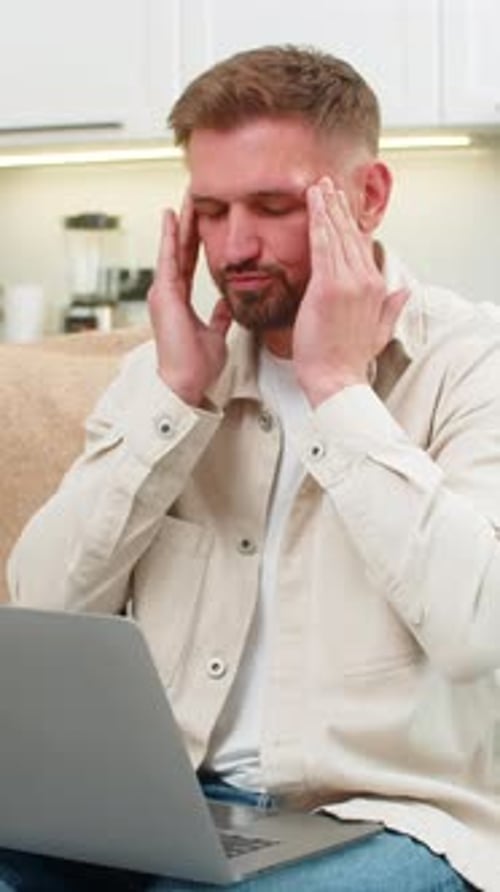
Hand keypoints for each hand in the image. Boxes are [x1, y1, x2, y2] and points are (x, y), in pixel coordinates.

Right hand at [148, 194, 232, 405]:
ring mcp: (163, 293)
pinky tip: (173, 217)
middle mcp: (167, 293)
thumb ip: (218, 317)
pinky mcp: (164, 296)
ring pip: (173, 249)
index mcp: (178, 300)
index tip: (198, 217)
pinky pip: (169, 259)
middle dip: (186, 222)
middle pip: (178, 249)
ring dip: (179, 222)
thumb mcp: (214, 334)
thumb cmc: (196, 365)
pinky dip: (171, 237)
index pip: (187, 260)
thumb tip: (225, 304)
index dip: (193, 238)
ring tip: (185, 197)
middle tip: (191, 196)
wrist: (185, 382)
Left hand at [293, 177, 407, 406]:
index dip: (352, 224)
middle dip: (338, 207)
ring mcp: (347, 281)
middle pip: (351, 234)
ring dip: (326, 206)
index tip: (342, 206)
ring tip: (317, 186)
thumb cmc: (349, 360)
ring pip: (337, 234)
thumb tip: (405, 290)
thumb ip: (392, 307)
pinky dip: (318, 221)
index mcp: (376, 288)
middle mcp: (365, 280)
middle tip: (327, 184)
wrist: (336, 379)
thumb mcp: (379, 332)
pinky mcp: (328, 286)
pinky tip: (313, 203)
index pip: (363, 247)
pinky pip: (323, 245)